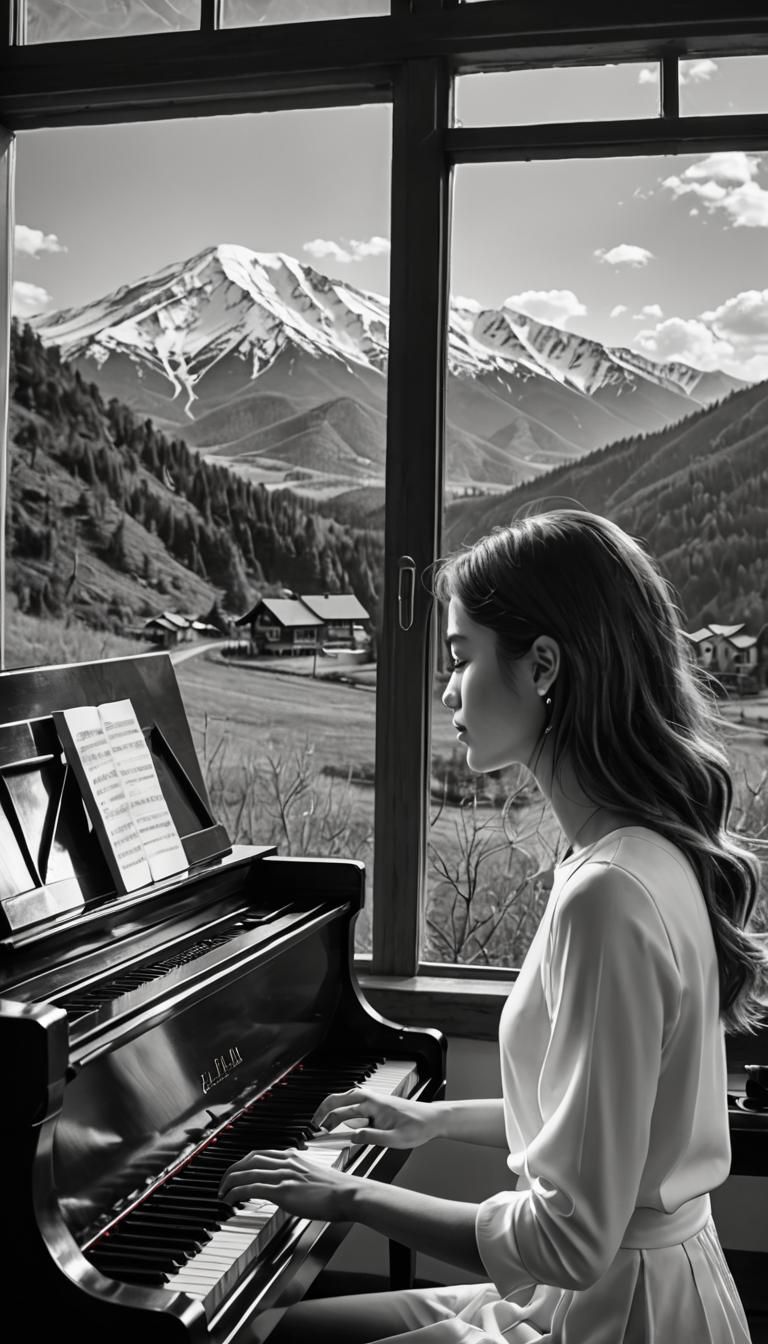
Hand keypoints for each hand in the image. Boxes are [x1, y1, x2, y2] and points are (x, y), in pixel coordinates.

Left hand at [218, 1148, 360, 1221]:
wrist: (348, 1193)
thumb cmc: (337, 1189)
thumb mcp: (314, 1176)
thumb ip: (299, 1177)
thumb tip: (292, 1187)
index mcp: (293, 1156)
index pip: (260, 1154)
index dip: (244, 1162)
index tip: (237, 1171)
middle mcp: (286, 1162)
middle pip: (249, 1159)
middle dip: (232, 1170)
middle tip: (223, 1182)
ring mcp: (283, 1175)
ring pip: (247, 1172)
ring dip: (230, 1182)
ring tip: (222, 1193)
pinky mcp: (283, 1190)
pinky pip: (252, 1188)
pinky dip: (237, 1192)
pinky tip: (230, 1200)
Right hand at [311, 1088, 437, 1149]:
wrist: (432, 1120)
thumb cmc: (418, 1127)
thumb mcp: (395, 1139)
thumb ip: (373, 1137)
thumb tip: (353, 1137)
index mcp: (372, 1104)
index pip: (340, 1108)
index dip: (324, 1118)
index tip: (316, 1130)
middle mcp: (370, 1099)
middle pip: (338, 1101)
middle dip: (323, 1113)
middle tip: (313, 1128)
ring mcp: (373, 1102)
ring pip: (345, 1103)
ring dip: (332, 1113)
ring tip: (324, 1128)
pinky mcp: (376, 1107)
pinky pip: (353, 1107)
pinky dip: (342, 1114)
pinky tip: (341, 1124)